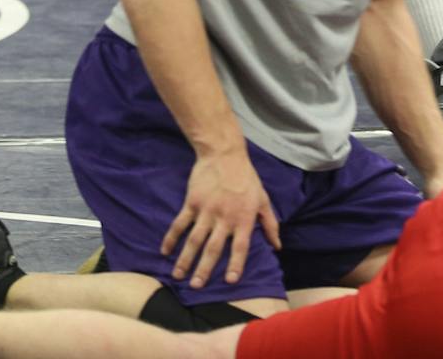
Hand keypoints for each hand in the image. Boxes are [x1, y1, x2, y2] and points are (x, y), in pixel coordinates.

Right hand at [162, 148, 280, 289]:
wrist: (224, 154)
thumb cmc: (246, 178)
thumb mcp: (263, 199)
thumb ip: (270, 224)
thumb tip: (277, 246)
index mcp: (243, 219)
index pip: (240, 247)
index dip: (235, 264)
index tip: (229, 281)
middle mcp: (224, 218)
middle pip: (213, 248)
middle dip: (204, 269)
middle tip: (196, 287)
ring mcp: (206, 211)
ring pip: (194, 240)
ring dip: (186, 259)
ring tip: (178, 275)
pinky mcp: (192, 203)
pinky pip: (179, 223)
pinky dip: (171, 238)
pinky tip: (165, 251)